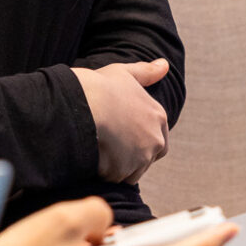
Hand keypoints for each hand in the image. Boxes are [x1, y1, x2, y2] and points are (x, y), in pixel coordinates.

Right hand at [72, 59, 170, 183]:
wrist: (80, 104)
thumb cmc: (99, 86)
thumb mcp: (124, 73)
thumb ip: (146, 72)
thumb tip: (164, 65)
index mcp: (158, 117)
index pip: (157, 140)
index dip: (137, 140)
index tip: (121, 136)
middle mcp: (155, 139)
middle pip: (146, 158)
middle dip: (131, 157)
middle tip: (109, 145)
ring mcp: (140, 158)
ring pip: (131, 171)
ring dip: (117, 166)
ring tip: (99, 150)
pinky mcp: (123, 172)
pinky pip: (114, 179)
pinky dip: (105, 173)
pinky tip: (93, 158)